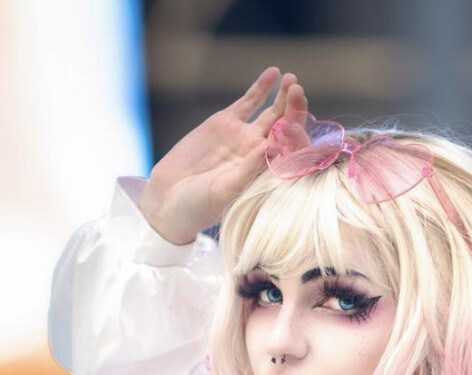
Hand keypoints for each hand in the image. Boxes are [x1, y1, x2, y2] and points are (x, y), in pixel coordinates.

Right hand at [141, 66, 306, 245]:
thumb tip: (266, 146)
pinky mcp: (227, 122)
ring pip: (272, 113)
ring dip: (283, 97)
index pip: (291, 154)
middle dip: (294, 111)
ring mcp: (245, 136)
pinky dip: (261, 87)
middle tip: (297, 92)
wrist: (170, 197)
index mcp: (267, 176)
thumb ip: (247, 170)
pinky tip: (273, 72)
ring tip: (291, 80)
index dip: (298, 137)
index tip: (301, 123)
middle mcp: (261, 155)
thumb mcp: (224, 190)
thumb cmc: (199, 205)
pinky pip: (249, 102)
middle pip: (286, 129)